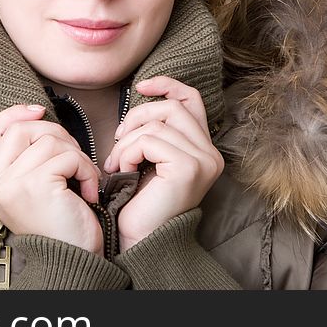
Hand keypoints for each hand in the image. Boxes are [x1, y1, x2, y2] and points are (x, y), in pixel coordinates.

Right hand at [0, 104, 103, 253]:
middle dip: (55, 133)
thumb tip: (37, 114)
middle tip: (73, 157)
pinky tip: (89, 191)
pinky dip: (87, 168)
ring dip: (76, 155)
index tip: (39, 110)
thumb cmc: (59, 224)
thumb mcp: (33, 188)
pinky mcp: (34, 185)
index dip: (14, 113)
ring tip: (83, 178)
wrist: (72, 261)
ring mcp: (11, 184)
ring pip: (48, 140)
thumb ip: (25, 158)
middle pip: (21, 129)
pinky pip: (67, 156)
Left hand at [105, 76, 223, 250]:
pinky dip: (128, 153)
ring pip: (156, 125)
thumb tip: (144, 94)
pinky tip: (122, 171)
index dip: (167, 85)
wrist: (141, 240)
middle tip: (118, 139)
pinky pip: (149, 141)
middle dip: (138, 116)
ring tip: (117, 163)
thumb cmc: (140, 202)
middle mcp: (210, 154)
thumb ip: (156, 132)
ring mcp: (202, 160)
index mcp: (203, 149)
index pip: (191, 100)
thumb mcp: (150, 159)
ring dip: (127, 142)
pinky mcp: (188, 168)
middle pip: (172, 107)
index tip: (140, 86)